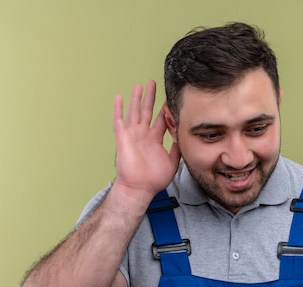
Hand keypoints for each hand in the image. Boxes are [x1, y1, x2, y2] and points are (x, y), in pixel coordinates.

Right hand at [113, 80, 179, 197]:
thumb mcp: (172, 162)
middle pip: (147, 111)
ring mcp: (132, 135)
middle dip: (151, 97)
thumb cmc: (153, 179)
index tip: (170, 98)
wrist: (139, 189)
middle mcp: (143, 135)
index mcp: (154, 140)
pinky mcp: (123, 138)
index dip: (165, 109)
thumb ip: (177, 149)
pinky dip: (118, 109)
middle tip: (154, 83)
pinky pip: (119, 121)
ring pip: (134, 112)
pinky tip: (119, 97)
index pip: (160, 120)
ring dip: (137, 99)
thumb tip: (184, 137)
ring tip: (140, 86)